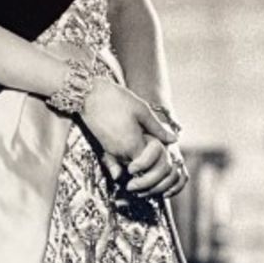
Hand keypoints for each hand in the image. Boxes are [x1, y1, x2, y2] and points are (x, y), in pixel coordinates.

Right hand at [79, 77, 185, 195]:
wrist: (89, 95)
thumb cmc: (117, 99)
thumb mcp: (142, 110)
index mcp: (133, 145)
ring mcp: (111, 152)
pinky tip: (130, 143)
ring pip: (130, 164)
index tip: (161, 146)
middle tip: (155, 144)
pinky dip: (127, 157)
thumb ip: (157, 128)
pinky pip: (118, 161)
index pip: (152, 164)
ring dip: (139, 157)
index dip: (159, 158)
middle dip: (150, 160)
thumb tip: (174, 139)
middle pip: (141, 168)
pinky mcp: (104, 148)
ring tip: (143, 138)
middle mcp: (121, 153)